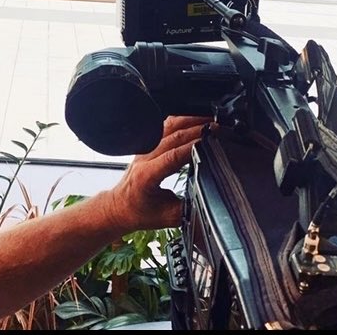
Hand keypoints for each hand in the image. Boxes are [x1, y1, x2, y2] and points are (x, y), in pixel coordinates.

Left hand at [100, 116, 212, 233]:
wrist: (119, 207)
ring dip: (189, 121)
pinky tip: (193, 120)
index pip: (172, 156)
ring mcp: (145, 149)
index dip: (192, 148)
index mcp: (147, 175)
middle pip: (172, 136)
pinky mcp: (148, 145)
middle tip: (217, 127)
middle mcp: (144, 158)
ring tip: (209, 119)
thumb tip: (209, 204)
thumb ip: (188, 211)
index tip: (211, 142)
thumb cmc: (137, 213)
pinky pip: (164, 127)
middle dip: (196, 130)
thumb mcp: (167, 218)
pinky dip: (181, 121)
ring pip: (168, 127)